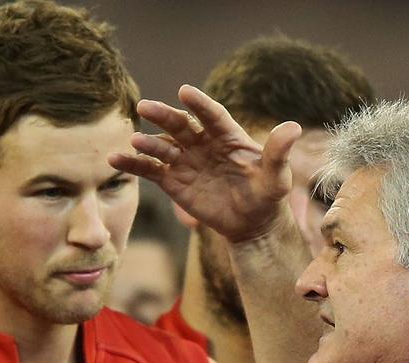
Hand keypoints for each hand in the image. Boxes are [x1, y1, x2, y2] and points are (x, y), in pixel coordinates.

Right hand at [109, 84, 302, 243]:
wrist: (252, 224)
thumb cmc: (266, 195)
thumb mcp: (276, 176)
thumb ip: (279, 152)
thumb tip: (293, 127)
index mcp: (227, 136)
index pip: (211, 116)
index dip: (199, 104)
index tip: (185, 92)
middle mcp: (203, 143)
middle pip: (180, 125)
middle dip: (163, 116)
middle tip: (145, 107)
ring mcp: (186, 161)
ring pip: (162, 146)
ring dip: (147, 142)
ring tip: (134, 140)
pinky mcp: (173, 181)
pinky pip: (150, 169)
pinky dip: (133, 164)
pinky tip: (115, 159)